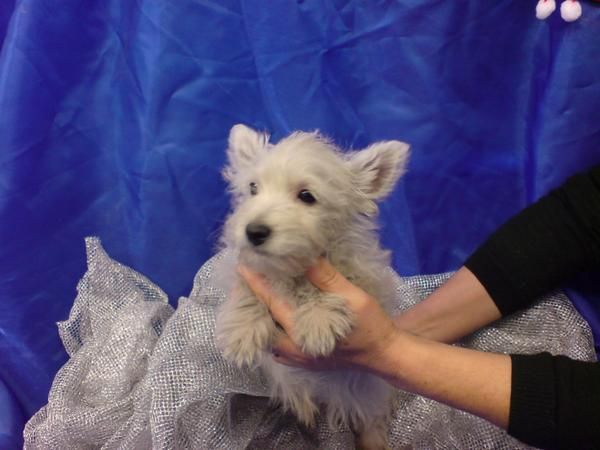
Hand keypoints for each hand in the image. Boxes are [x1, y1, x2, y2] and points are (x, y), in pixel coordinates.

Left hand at [237, 258, 399, 372]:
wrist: (385, 354)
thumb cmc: (371, 326)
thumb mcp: (353, 298)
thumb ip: (327, 279)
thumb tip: (306, 258)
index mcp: (302, 334)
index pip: (272, 303)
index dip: (257, 283)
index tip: (244, 265)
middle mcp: (293, 350)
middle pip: (264, 321)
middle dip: (254, 299)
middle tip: (246, 276)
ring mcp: (297, 358)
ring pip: (269, 334)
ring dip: (262, 313)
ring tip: (256, 291)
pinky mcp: (303, 360)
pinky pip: (278, 342)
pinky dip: (273, 325)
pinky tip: (273, 312)